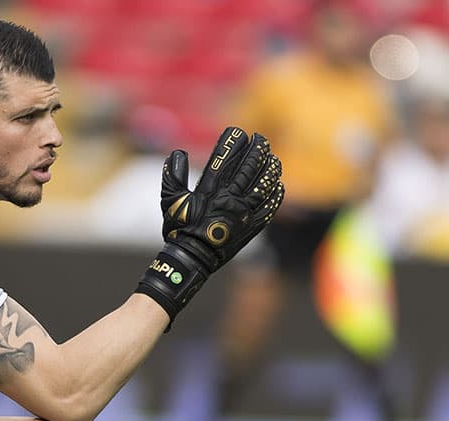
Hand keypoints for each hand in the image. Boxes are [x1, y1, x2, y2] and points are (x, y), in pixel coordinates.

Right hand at [135, 125, 283, 322]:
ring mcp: (242, 213)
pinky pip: (268, 208)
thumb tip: (177, 153)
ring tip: (274, 159)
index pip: (224, 160)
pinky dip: (275, 196)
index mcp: (209, 191)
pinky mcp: (251, 227)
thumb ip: (173, 176)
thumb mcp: (170, 202)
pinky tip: (279, 185)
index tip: (239, 132)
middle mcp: (229, 199)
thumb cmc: (180, 230)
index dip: (233, 143)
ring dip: (270, 170)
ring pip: (263, 186)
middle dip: (257, 150)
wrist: (192, 260)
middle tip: (262, 139)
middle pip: (248, 168)